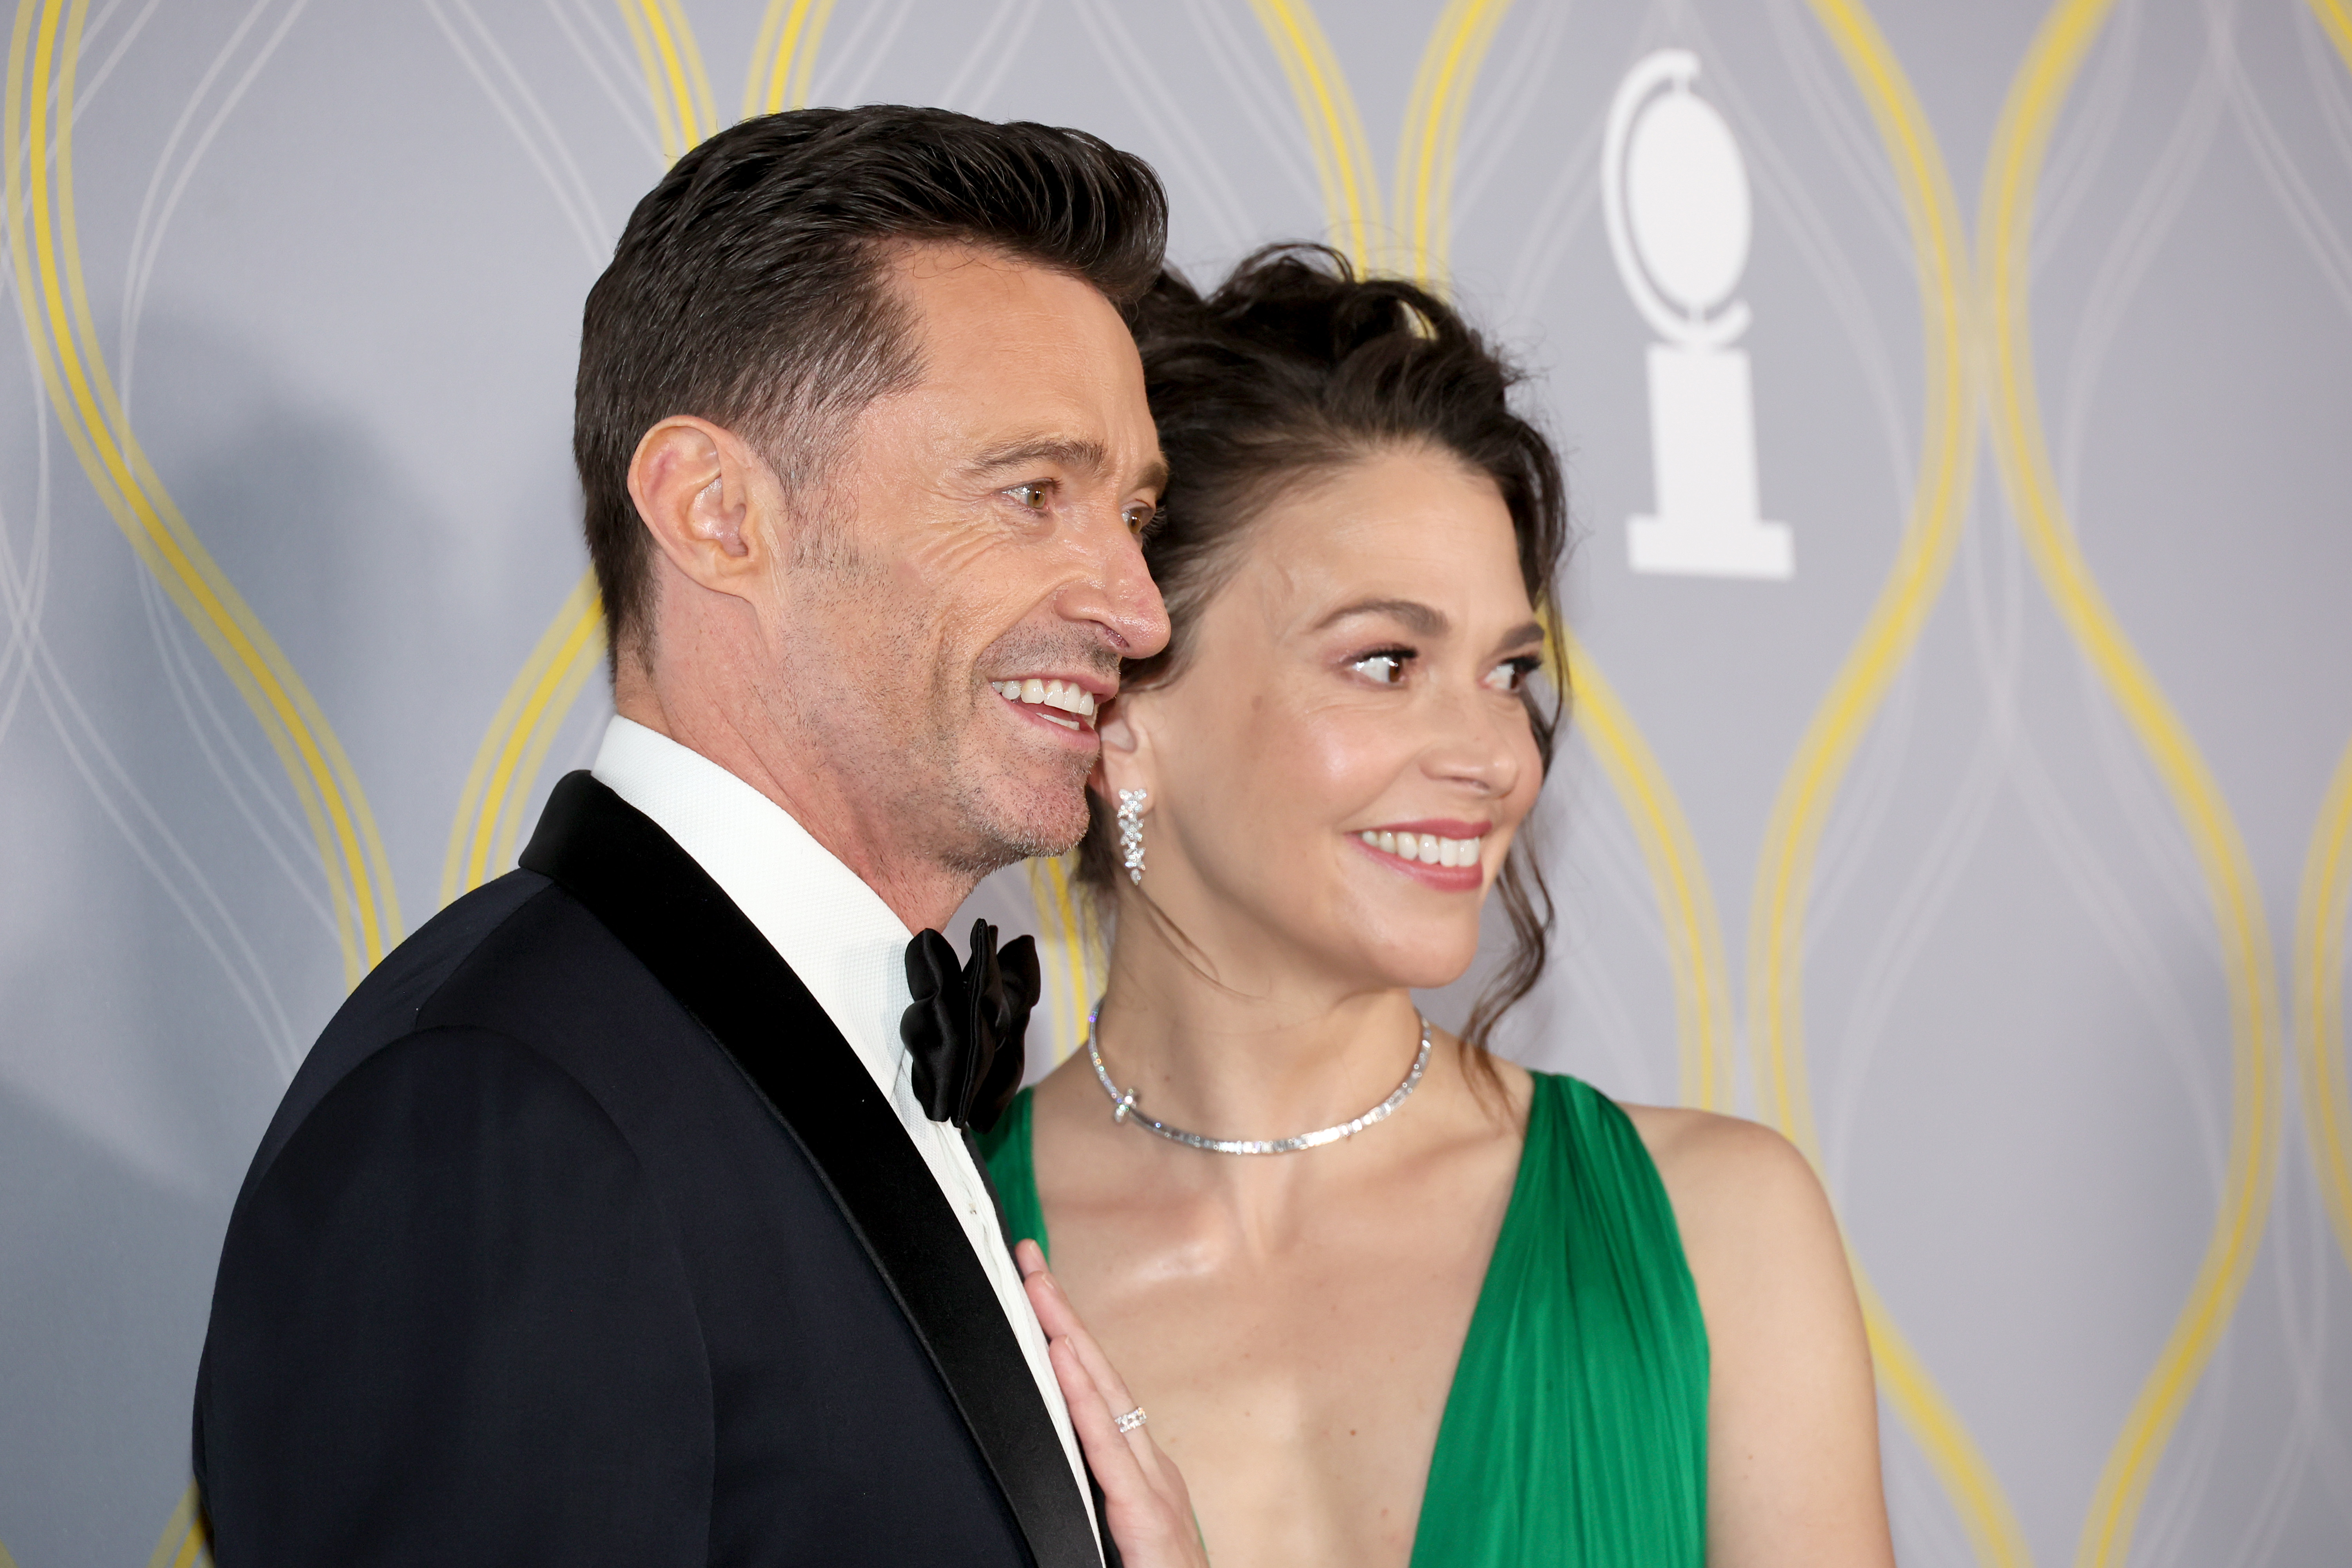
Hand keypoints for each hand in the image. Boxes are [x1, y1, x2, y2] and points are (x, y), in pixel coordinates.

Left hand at [1016, 1240, 1207, 1567]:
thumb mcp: (1118, 1539)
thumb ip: (1094, 1501)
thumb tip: (1053, 1466)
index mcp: (1140, 1476)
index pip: (1097, 1392)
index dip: (1067, 1338)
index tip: (1038, 1293)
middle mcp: (1150, 1471)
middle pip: (1099, 1376)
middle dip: (1062, 1313)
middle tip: (1028, 1258)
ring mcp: (1152, 1488)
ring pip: (1102, 1395)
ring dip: (1066, 1334)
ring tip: (1036, 1286)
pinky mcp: (1143, 1515)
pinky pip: (1105, 1445)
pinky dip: (1081, 1396)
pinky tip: (1060, 1357)